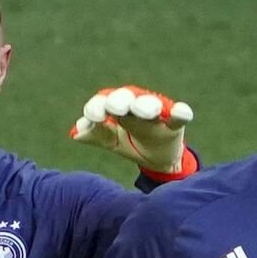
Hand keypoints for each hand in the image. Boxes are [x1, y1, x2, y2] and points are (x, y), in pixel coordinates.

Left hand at [71, 85, 195, 179]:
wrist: (157, 160)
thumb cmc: (131, 143)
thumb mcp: (112, 142)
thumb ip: (96, 135)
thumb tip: (76, 134)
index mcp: (117, 108)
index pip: (103, 102)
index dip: (97, 108)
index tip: (93, 118)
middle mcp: (136, 106)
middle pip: (126, 97)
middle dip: (120, 101)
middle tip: (116, 109)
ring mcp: (157, 114)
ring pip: (151, 104)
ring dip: (147, 106)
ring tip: (147, 111)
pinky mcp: (175, 124)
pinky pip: (179, 116)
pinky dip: (180, 113)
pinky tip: (181, 112)